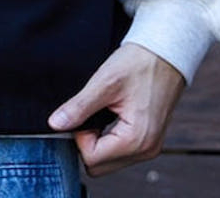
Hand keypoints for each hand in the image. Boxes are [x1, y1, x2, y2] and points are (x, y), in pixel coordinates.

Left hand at [47, 43, 185, 176]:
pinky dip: (108, 139)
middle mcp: (146, 150)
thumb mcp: (104, 82)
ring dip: (98, 141)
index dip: (80, 136)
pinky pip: (120, 152)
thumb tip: (55, 124)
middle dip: (87, 142)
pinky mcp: (148, 140)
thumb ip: (79, 107)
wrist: (164, 53)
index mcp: (136, 140)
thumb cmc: (139, 64)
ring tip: (102, 111)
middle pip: (99, 166)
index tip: (84, 112)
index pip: (92, 159)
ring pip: (108, 161)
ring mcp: (149, 147)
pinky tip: (110, 116)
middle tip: (91, 112)